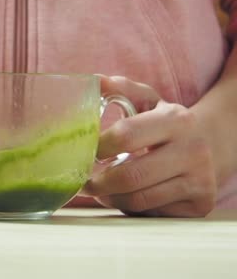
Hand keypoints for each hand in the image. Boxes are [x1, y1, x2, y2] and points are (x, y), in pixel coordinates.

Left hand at [81, 76, 216, 216]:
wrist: (212, 144)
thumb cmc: (167, 122)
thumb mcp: (148, 100)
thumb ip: (120, 89)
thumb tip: (93, 81)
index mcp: (176, 120)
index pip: (125, 136)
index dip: (97, 147)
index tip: (84, 152)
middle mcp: (193, 151)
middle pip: (129, 176)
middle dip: (98, 182)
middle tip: (82, 181)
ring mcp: (200, 181)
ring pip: (138, 200)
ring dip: (110, 198)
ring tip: (100, 190)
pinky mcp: (200, 205)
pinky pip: (151, 213)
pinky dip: (130, 207)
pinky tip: (126, 195)